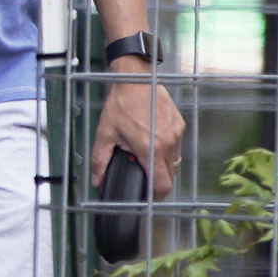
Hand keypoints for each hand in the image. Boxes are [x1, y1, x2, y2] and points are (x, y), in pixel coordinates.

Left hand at [91, 64, 185, 196]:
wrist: (135, 80)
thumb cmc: (120, 106)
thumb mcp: (104, 134)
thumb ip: (100, 161)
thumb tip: (97, 180)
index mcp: (150, 148)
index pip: (162, 184)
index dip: (156, 195)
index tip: (149, 196)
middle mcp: (168, 143)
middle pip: (169, 176)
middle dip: (157, 180)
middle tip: (143, 174)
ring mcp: (176, 133)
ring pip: (174, 161)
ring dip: (162, 164)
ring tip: (145, 154)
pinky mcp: (180, 125)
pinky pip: (176, 146)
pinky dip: (166, 149)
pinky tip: (153, 140)